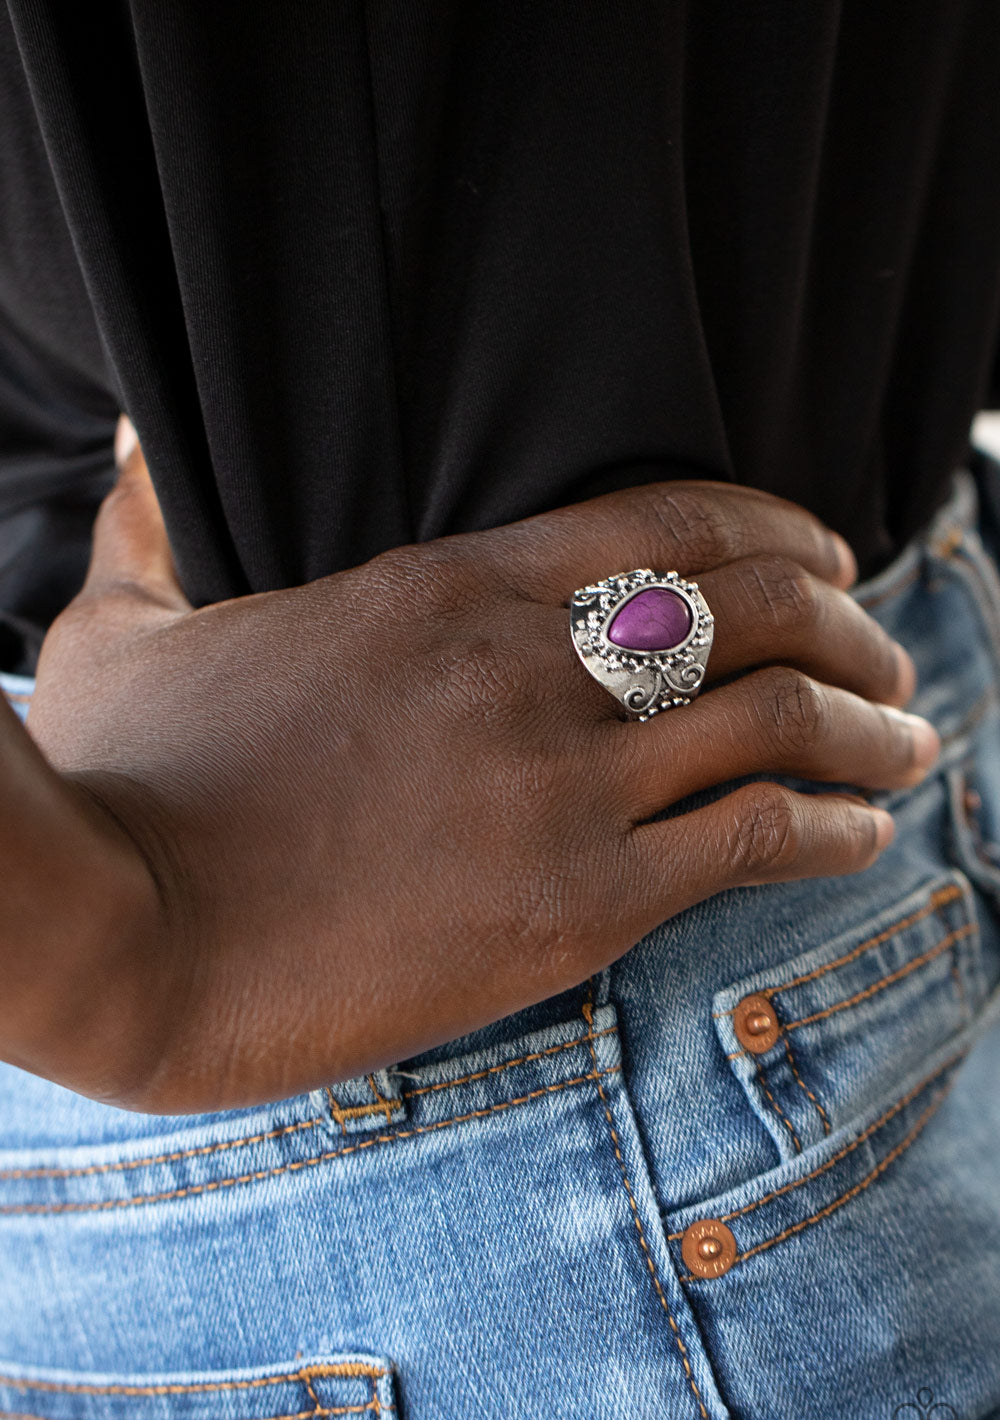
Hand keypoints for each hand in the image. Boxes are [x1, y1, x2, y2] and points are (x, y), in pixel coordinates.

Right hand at [24, 448, 936, 1111]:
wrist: (125, 934)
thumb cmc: (121, 787)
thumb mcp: (126, 629)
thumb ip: (149, 525)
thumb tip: (127, 442)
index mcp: (447, 587)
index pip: (673, 518)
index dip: (781, 524)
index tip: (831, 553)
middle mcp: (528, 667)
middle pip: (761, 605)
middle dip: (852, 621)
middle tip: (887, 656)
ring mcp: (562, 783)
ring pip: (785, 717)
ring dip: (872, 725)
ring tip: (910, 743)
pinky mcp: (577, 901)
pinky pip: (760, 838)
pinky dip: (838, 829)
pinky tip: (867, 836)